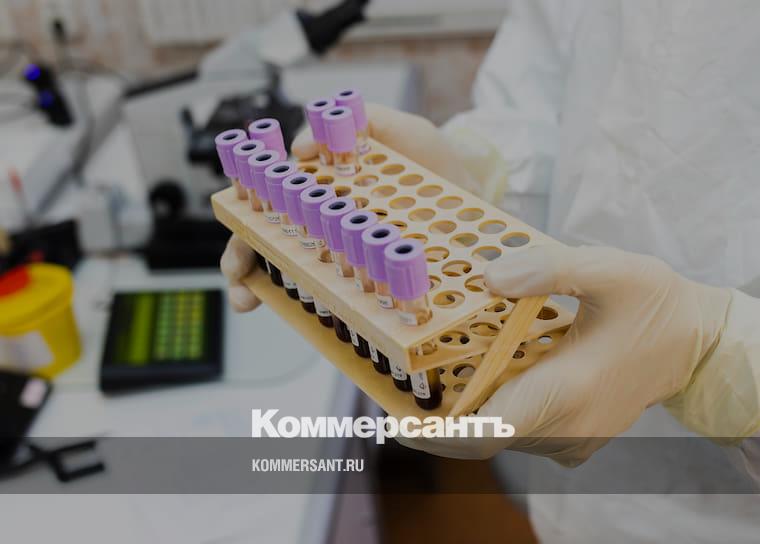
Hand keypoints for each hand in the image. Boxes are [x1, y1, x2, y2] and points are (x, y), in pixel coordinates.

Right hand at [222, 105, 468, 311]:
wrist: (479, 203)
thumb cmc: (437, 166)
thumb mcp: (405, 132)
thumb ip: (364, 122)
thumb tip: (302, 147)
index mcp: (327, 185)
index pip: (271, 196)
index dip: (245, 208)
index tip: (236, 219)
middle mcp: (327, 220)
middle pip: (268, 237)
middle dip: (241, 256)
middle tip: (237, 274)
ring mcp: (344, 253)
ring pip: (288, 270)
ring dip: (261, 284)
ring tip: (250, 299)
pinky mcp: (366, 280)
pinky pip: (329, 298)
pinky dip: (308, 307)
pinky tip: (302, 313)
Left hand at [397, 244, 732, 465]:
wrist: (701, 346)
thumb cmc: (657, 304)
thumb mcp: (609, 269)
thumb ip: (548, 270)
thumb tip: (488, 278)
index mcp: (568, 391)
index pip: (486, 433)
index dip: (433, 435)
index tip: (391, 421)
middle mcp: (567, 427)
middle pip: (482, 433)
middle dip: (437, 413)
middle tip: (396, 382)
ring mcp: (572, 440)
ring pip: (499, 434)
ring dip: (465, 408)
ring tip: (435, 370)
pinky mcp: (575, 439)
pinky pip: (519, 432)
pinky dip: (492, 409)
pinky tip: (484, 375)